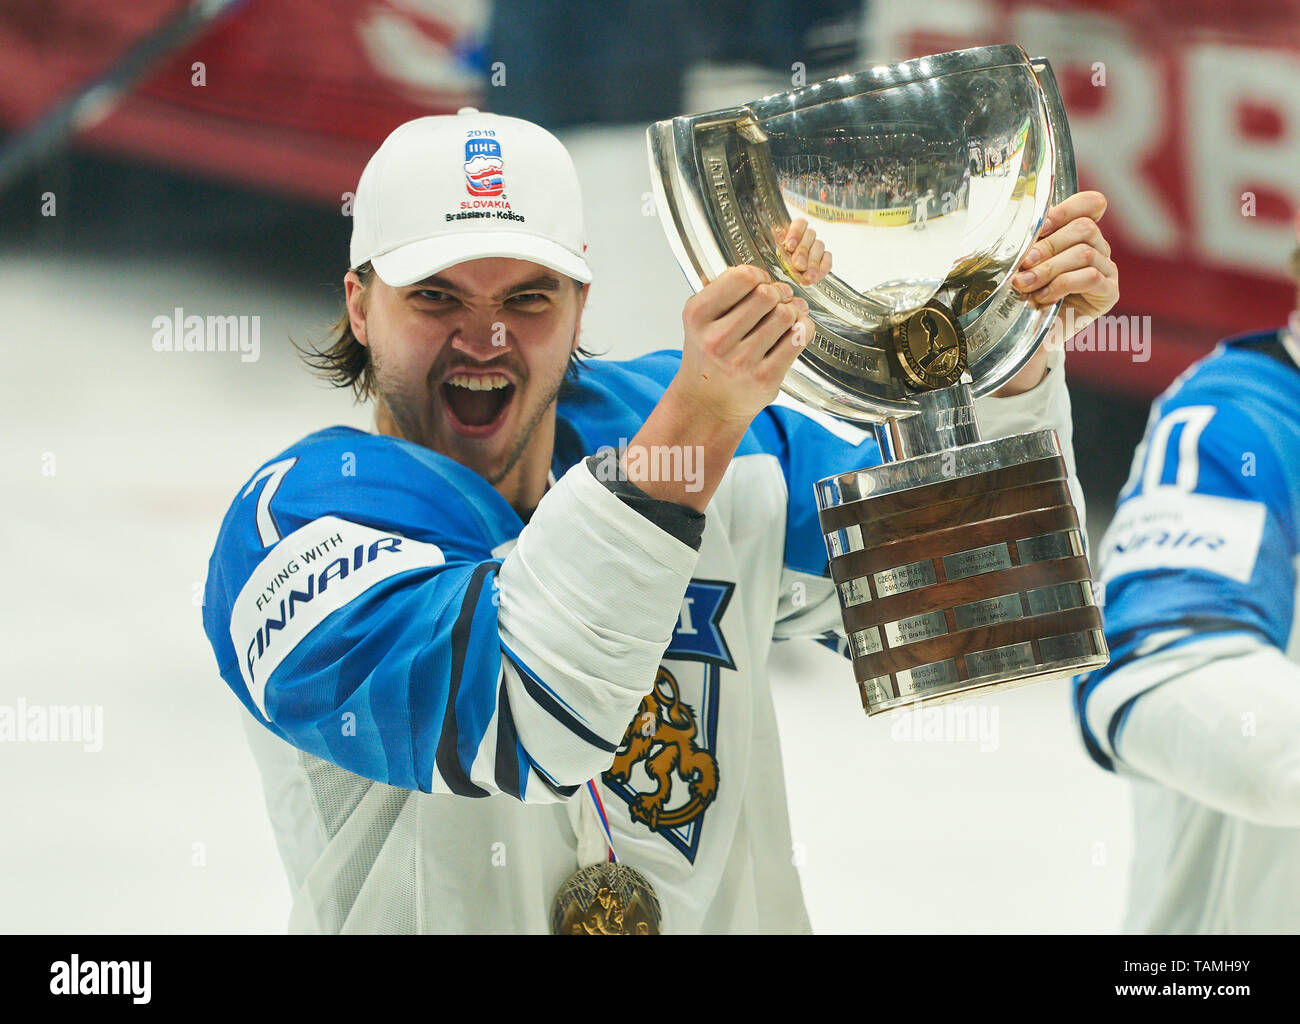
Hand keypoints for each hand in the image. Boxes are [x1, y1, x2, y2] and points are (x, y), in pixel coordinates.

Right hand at [675, 264, 811, 427]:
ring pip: (786, 315)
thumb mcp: (701, 320)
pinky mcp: (764, 379)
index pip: (741, 277)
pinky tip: (795, 330)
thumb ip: (724, 293)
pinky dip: (803, 328)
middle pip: (767, 294)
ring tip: (786, 317)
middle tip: (777, 300)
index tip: (760, 282)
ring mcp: (741, 361)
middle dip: (778, 293)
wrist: (706, 405)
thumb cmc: (708, 358)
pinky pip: (797, 339)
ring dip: (792, 311)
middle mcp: (717, 339)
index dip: (758, 274)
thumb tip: (766, 276)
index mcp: (698, 316)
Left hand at [776, 219, 832, 284]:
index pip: (799, 223)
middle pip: (810, 234)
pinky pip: (827, 258)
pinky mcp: (824, 258)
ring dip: (812, 261)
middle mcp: (805, 238)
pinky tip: (815, 275)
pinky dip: (822, 267)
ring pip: (819, 246)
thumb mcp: (773, 260)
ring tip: (807, 275)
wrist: (784, 285)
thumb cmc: (777, 269)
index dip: (796, 233)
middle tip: (798, 264)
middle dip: (803, 251)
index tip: (790, 246)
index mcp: (792, 233)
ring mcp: (816, 247)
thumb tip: (786, 246)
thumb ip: (779, 252)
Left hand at [1013, 189, 1118, 338]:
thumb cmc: (1030, 294)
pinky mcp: (1109, 292)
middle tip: (1024, 264)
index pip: (1092, 204)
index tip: (1040, 228)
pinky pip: (1090, 277)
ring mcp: (1108, 270)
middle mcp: (1099, 248)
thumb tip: (1023, 230)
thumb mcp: (1029, 264)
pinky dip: (1062, 285)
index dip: (1067, 210)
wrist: (1034, 333)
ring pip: (1085, 253)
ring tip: (1026, 284)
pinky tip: (1044, 297)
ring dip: (1050, 268)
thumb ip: (1033, 243)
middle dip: (1049, 245)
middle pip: (1084, 228)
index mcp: (1081, 234)